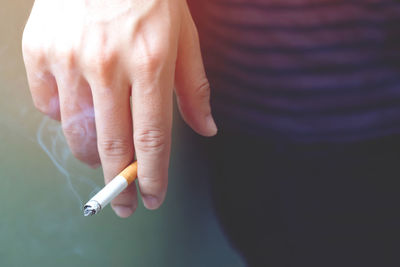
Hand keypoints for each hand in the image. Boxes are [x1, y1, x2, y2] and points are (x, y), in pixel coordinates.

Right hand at [22, 0, 216, 216]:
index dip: (153, 176)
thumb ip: (195, 88)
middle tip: (123, 204)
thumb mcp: (185, 36)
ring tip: (104, 158)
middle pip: (113, 146)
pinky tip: (76, 111)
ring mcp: (70, 57)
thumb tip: (206, 129)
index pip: (153, 139)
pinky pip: (46, 103)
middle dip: (120, 183)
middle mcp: (108, 65)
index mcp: (151, 63)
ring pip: (75, 132)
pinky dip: (61, 117)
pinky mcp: (40, 49)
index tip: (152, 198)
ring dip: (92, 155)